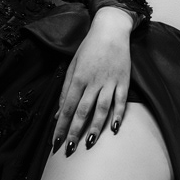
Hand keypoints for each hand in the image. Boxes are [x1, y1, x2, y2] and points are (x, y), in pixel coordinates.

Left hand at [53, 6, 133, 153]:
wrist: (111, 31)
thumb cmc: (88, 49)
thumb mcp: (72, 66)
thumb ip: (66, 91)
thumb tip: (58, 114)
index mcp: (78, 78)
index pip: (67, 107)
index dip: (61, 126)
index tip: (55, 142)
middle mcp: (93, 82)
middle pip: (83, 111)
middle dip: (75, 131)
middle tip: (69, 149)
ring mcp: (110, 82)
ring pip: (102, 108)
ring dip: (95, 127)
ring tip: (89, 143)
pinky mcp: (124, 81)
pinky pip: (121, 101)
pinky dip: (118, 114)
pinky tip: (114, 128)